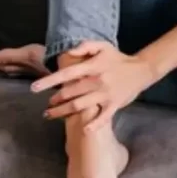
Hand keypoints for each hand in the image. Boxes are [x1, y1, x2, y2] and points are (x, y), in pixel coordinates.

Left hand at [31, 41, 153, 130]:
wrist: (142, 70)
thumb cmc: (118, 59)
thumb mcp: (103, 46)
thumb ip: (85, 46)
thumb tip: (68, 52)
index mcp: (93, 66)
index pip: (67, 74)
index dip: (50, 81)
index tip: (34, 87)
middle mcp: (98, 81)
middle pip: (70, 93)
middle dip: (54, 100)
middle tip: (46, 104)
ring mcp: (106, 94)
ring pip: (79, 106)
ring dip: (62, 112)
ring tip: (51, 114)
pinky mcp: (114, 105)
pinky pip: (103, 118)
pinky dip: (94, 125)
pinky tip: (84, 131)